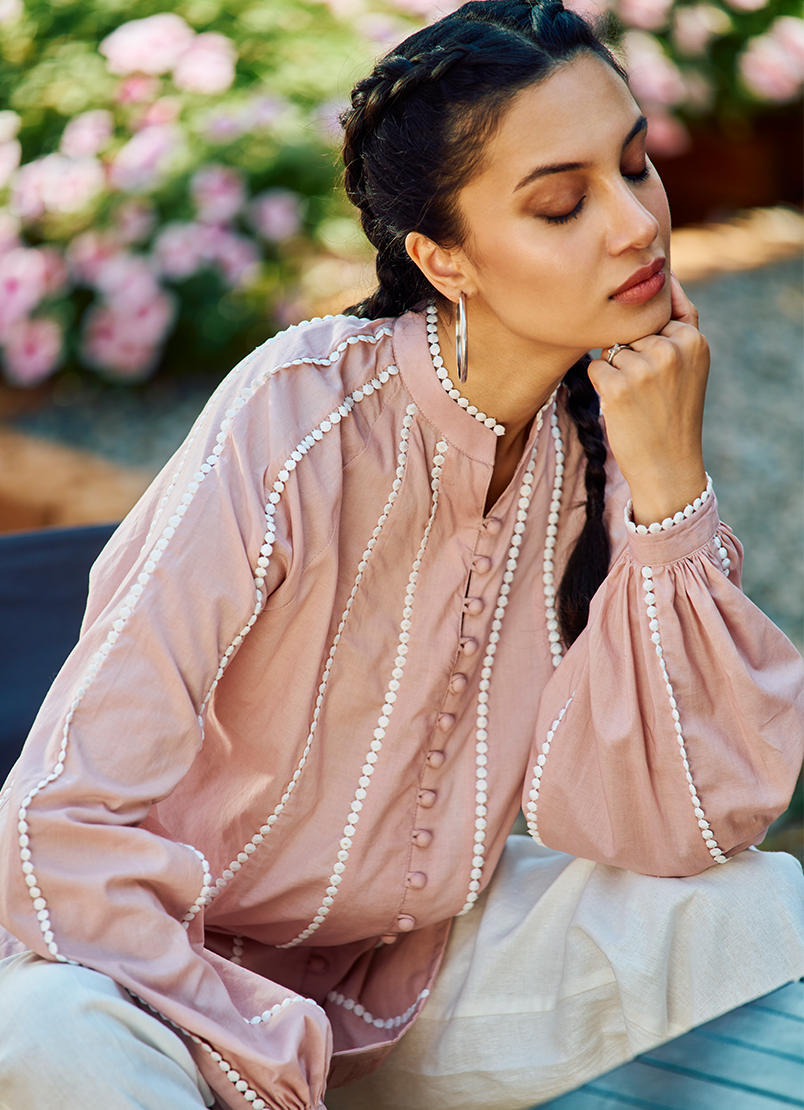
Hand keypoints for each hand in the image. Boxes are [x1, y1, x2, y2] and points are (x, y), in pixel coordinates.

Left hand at [588, 272, 708, 525]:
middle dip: (632, 355)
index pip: (659, 314)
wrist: (669, 466)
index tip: (658, 364)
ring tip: (637, 400)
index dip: (650, 338)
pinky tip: (621, 405)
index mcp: (694, 340)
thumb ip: (680, 323)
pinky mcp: (617, 386)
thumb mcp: (692, 365)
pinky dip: (602, 384)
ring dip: (616, 370)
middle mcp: (671, 349)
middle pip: (631, 331)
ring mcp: (644, 367)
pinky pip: (596, 367)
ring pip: (612, 348)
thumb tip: (662, 277)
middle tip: (649, 391)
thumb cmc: (674, 412)